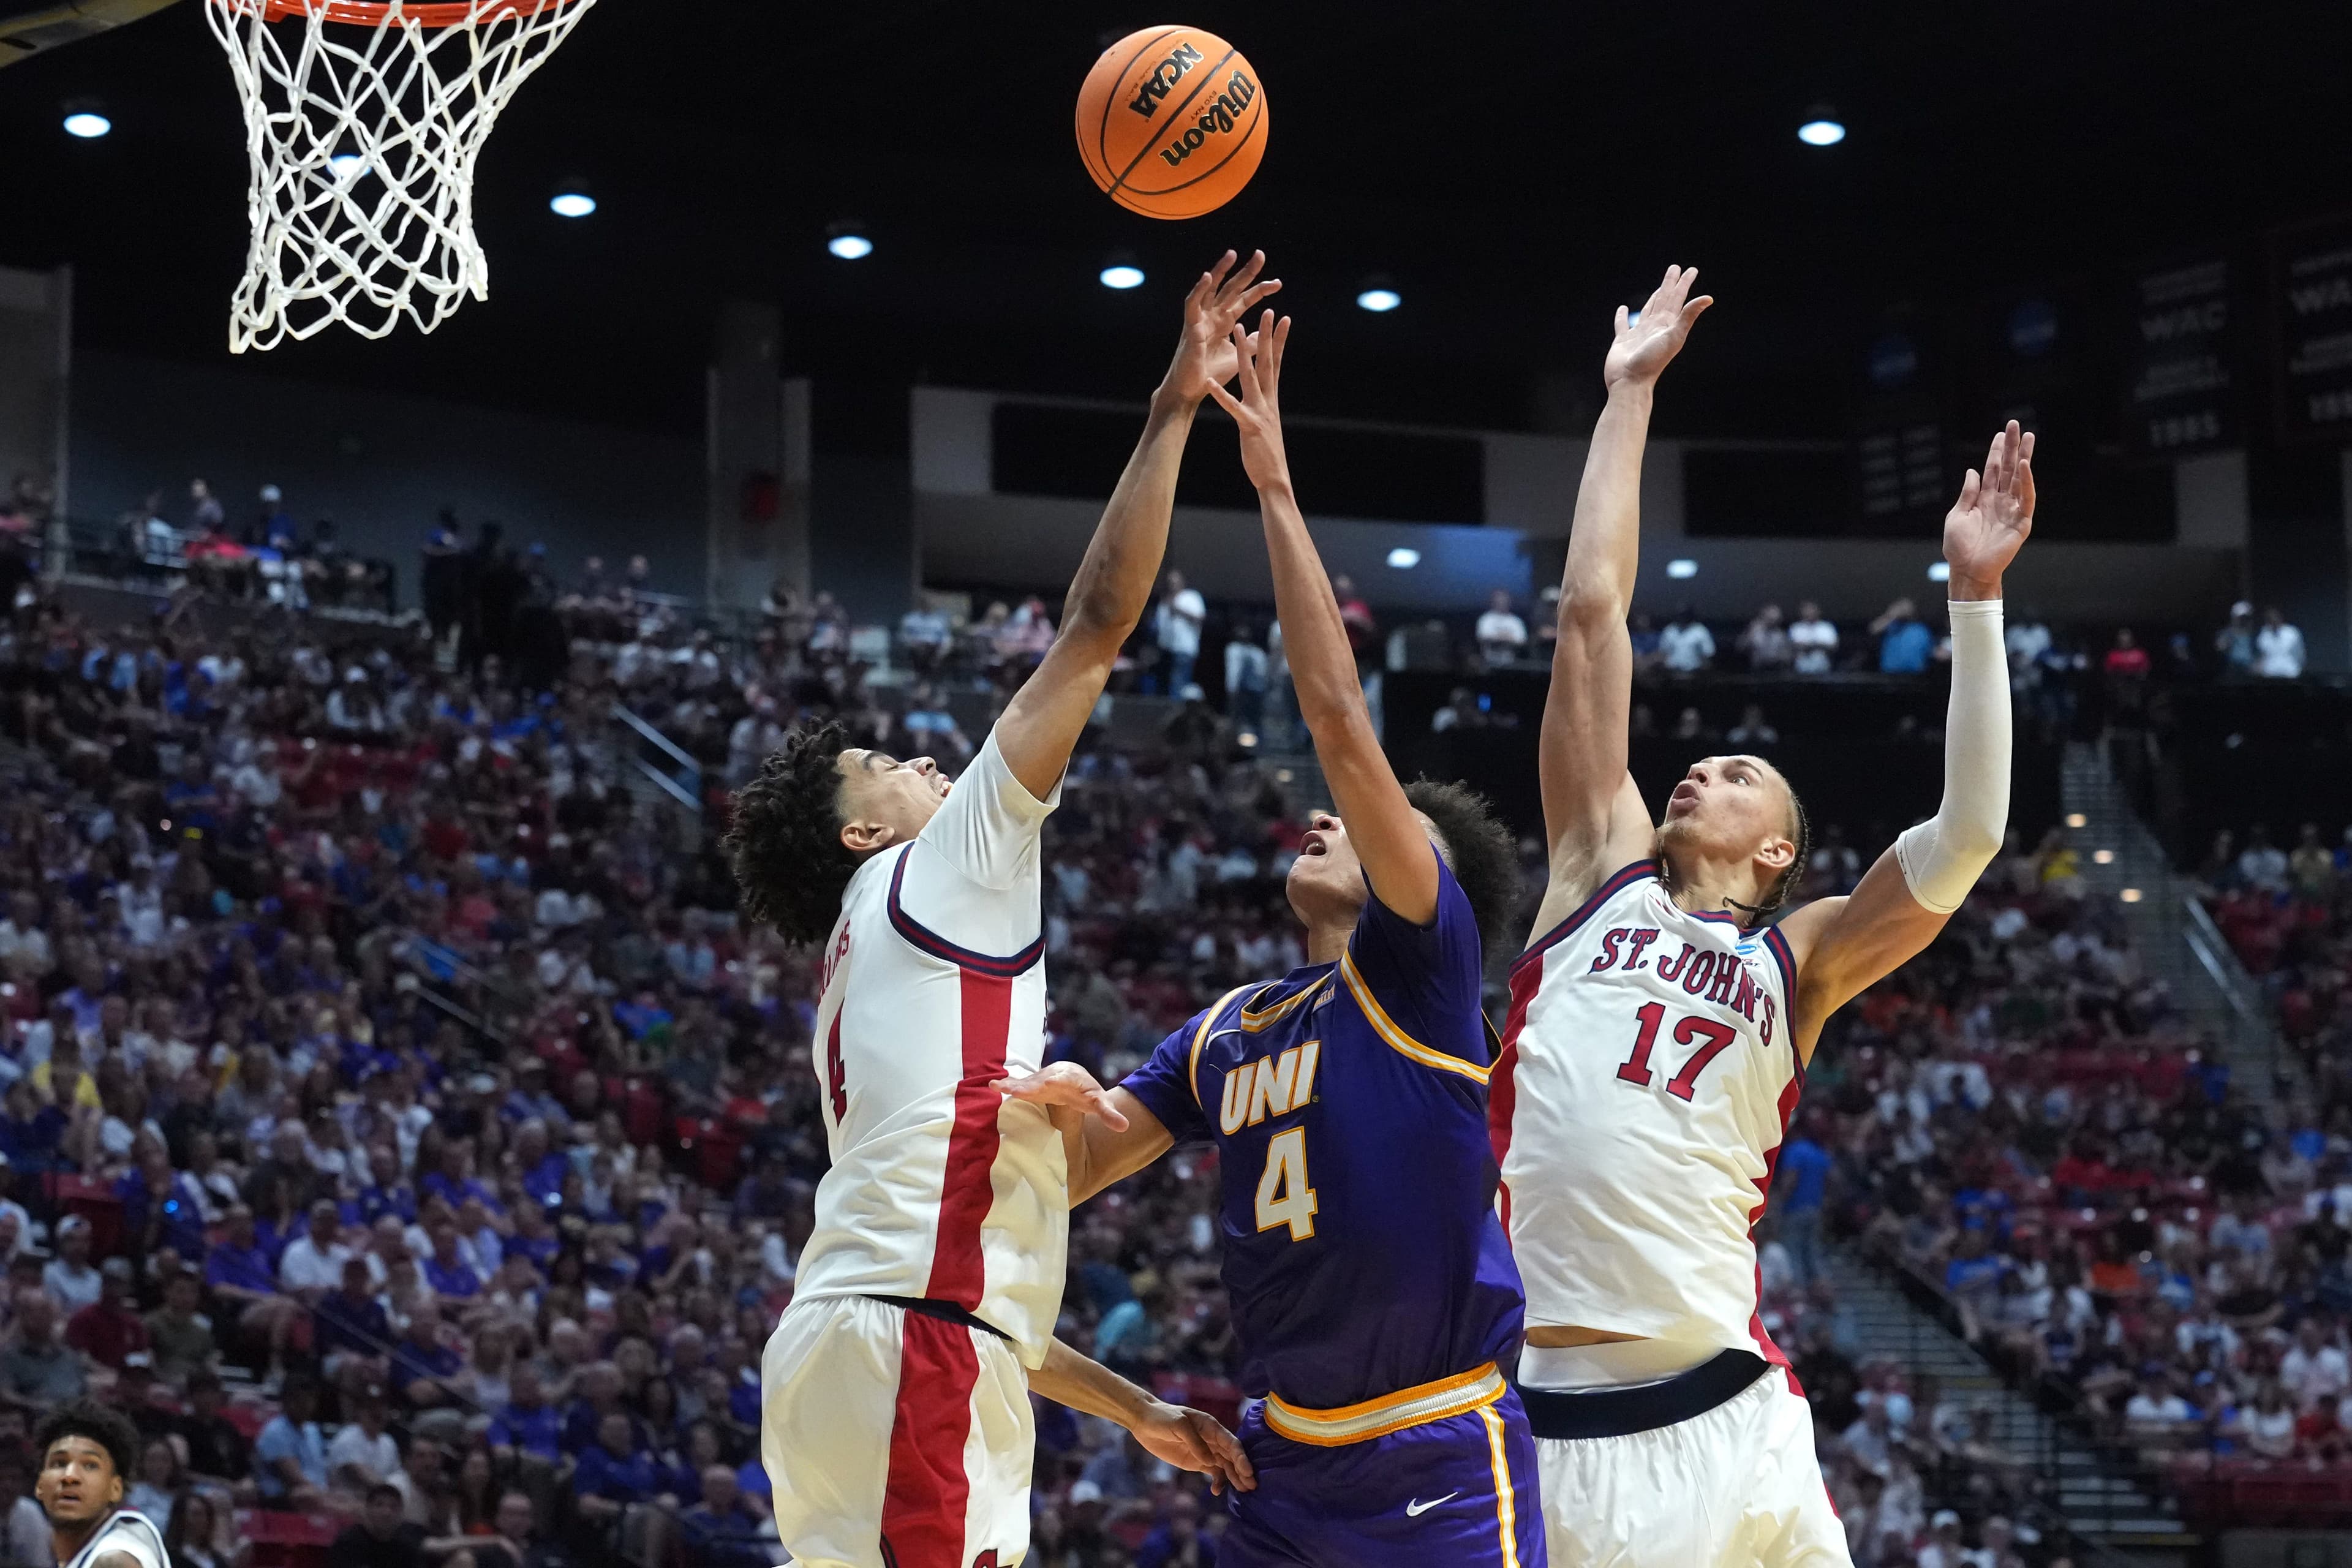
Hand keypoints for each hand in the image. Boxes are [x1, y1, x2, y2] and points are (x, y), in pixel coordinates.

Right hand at [991, 1061, 1128, 1130]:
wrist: (1071, 1077)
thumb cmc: (1085, 1092)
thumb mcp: (1098, 1102)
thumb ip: (1109, 1114)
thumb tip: (1125, 1127)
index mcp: (1071, 1079)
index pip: (1063, 1081)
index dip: (1055, 1082)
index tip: (1047, 1083)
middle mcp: (1052, 1076)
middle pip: (1039, 1081)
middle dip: (1027, 1085)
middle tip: (1015, 1089)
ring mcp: (1038, 1081)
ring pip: (1025, 1083)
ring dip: (1011, 1085)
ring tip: (996, 1086)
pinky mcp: (1028, 1086)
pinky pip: (1017, 1086)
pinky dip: (1004, 1086)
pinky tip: (990, 1086)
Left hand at [1131, 1400, 1255, 1494]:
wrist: (1145, 1422)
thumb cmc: (1163, 1417)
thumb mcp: (1179, 1425)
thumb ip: (1195, 1442)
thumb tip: (1211, 1461)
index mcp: (1211, 1426)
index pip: (1231, 1442)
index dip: (1241, 1457)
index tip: (1248, 1471)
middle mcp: (1212, 1439)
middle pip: (1232, 1456)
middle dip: (1242, 1470)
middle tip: (1251, 1486)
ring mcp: (1205, 1451)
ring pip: (1225, 1466)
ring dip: (1234, 1477)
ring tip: (1242, 1491)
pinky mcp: (1196, 1462)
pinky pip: (1212, 1472)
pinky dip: (1217, 1481)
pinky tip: (1216, 1491)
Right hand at [1159, 251, 1281, 407]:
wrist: (1194, 390)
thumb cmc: (1212, 372)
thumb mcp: (1239, 355)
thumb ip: (1251, 342)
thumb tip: (1266, 332)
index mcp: (1225, 321)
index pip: (1245, 300)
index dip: (1260, 290)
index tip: (1278, 283)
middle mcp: (1214, 316)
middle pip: (1231, 288)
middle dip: (1246, 272)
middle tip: (1261, 254)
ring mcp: (1201, 319)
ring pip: (1211, 289)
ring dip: (1220, 270)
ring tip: (1232, 254)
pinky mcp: (1190, 327)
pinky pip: (1192, 304)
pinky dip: (1198, 289)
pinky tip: (1207, 276)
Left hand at [1204, 310, 1292, 490]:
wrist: (1274, 478)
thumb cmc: (1268, 454)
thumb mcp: (1267, 423)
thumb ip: (1265, 406)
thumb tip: (1265, 394)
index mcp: (1272, 399)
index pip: (1278, 364)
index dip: (1280, 341)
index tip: (1284, 318)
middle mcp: (1268, 401)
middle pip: (1268, 362)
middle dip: (1267, 335)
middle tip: (1269, 310)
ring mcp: (1259, 412)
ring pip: (1251, 376)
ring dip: (1244, 352)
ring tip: (1238, 329)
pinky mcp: (1249, 426)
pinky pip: (1233, 407)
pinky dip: (1222, 395)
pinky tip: (1211, 382)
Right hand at [1604, 265, 1713, 389]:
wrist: (1631, 382)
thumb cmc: (1652, 361)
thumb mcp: (1674, 336)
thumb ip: (1688, 315)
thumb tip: (1709, 298)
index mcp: (1667, 324)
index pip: (1677, 298)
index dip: (1683, 283)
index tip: (1690, 270)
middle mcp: (1654, 327)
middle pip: (1663, 300)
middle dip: (1669, 284)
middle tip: (1674, 269)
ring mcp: (1639, 333)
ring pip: (1647, 310)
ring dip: (1652, 298)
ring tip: (1658, 288)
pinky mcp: (1623, 341)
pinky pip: (1623, 324)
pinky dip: (1622, 316)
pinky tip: (1623, 309)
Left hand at [1943, 420, 2035, 597]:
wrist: (1967, 570)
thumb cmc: (1959, 547)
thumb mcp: (1957, 516)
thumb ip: (1967, 493)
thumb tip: (1973, 471)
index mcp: (1983, 499)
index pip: (1992, 470)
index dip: (1996, 452)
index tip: (2000, 434)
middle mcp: (1999, 501)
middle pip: (2008, 468)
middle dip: (2012, 447)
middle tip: (2015, 425)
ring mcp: (2011, 510)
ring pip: (2020, 478)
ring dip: (2024, 457)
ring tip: (2028, 437)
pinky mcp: (2021, 522)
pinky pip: (2026, 498)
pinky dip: (2027, 482)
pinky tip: (2025, 465)